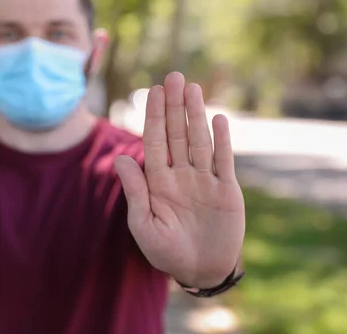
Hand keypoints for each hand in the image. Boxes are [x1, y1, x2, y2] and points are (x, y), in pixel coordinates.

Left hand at [114, 72, 244, 287]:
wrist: (199, 270)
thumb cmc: (165, 251)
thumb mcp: (143, 224)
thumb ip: (134, 191)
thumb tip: (120, 158)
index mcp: (158, 181)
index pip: (155, 141)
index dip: (154, 116)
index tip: (152, 91)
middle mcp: (180, 174)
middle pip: (177, 133)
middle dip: (175, 106)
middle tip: (174, 77)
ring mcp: (204, 180)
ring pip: (199, 141)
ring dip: (196, 115)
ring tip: (193, 89)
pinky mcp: (226, 190)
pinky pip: (224, 161)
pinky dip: (222, 141)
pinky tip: (218, 119)